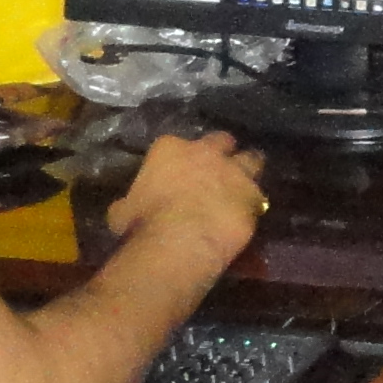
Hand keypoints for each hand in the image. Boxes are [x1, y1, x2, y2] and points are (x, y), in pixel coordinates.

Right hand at [107, 128, 265, 268]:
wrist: (178, 242)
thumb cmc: (142, 225)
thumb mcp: (123, 212)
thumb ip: (130, 202)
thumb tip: (125, 208)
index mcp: (169, 149)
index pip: (177, 143)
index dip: (181, 157)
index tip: (180, 170)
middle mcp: (206, 153)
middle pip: (222, 140)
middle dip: (222, 152)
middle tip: (218, 169)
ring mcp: (234, 173)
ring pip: (252, 158)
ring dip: (248, 169)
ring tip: (244, 183)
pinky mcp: (254, 197)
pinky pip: (259, 196)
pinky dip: (254, 204)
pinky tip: (251, 214)